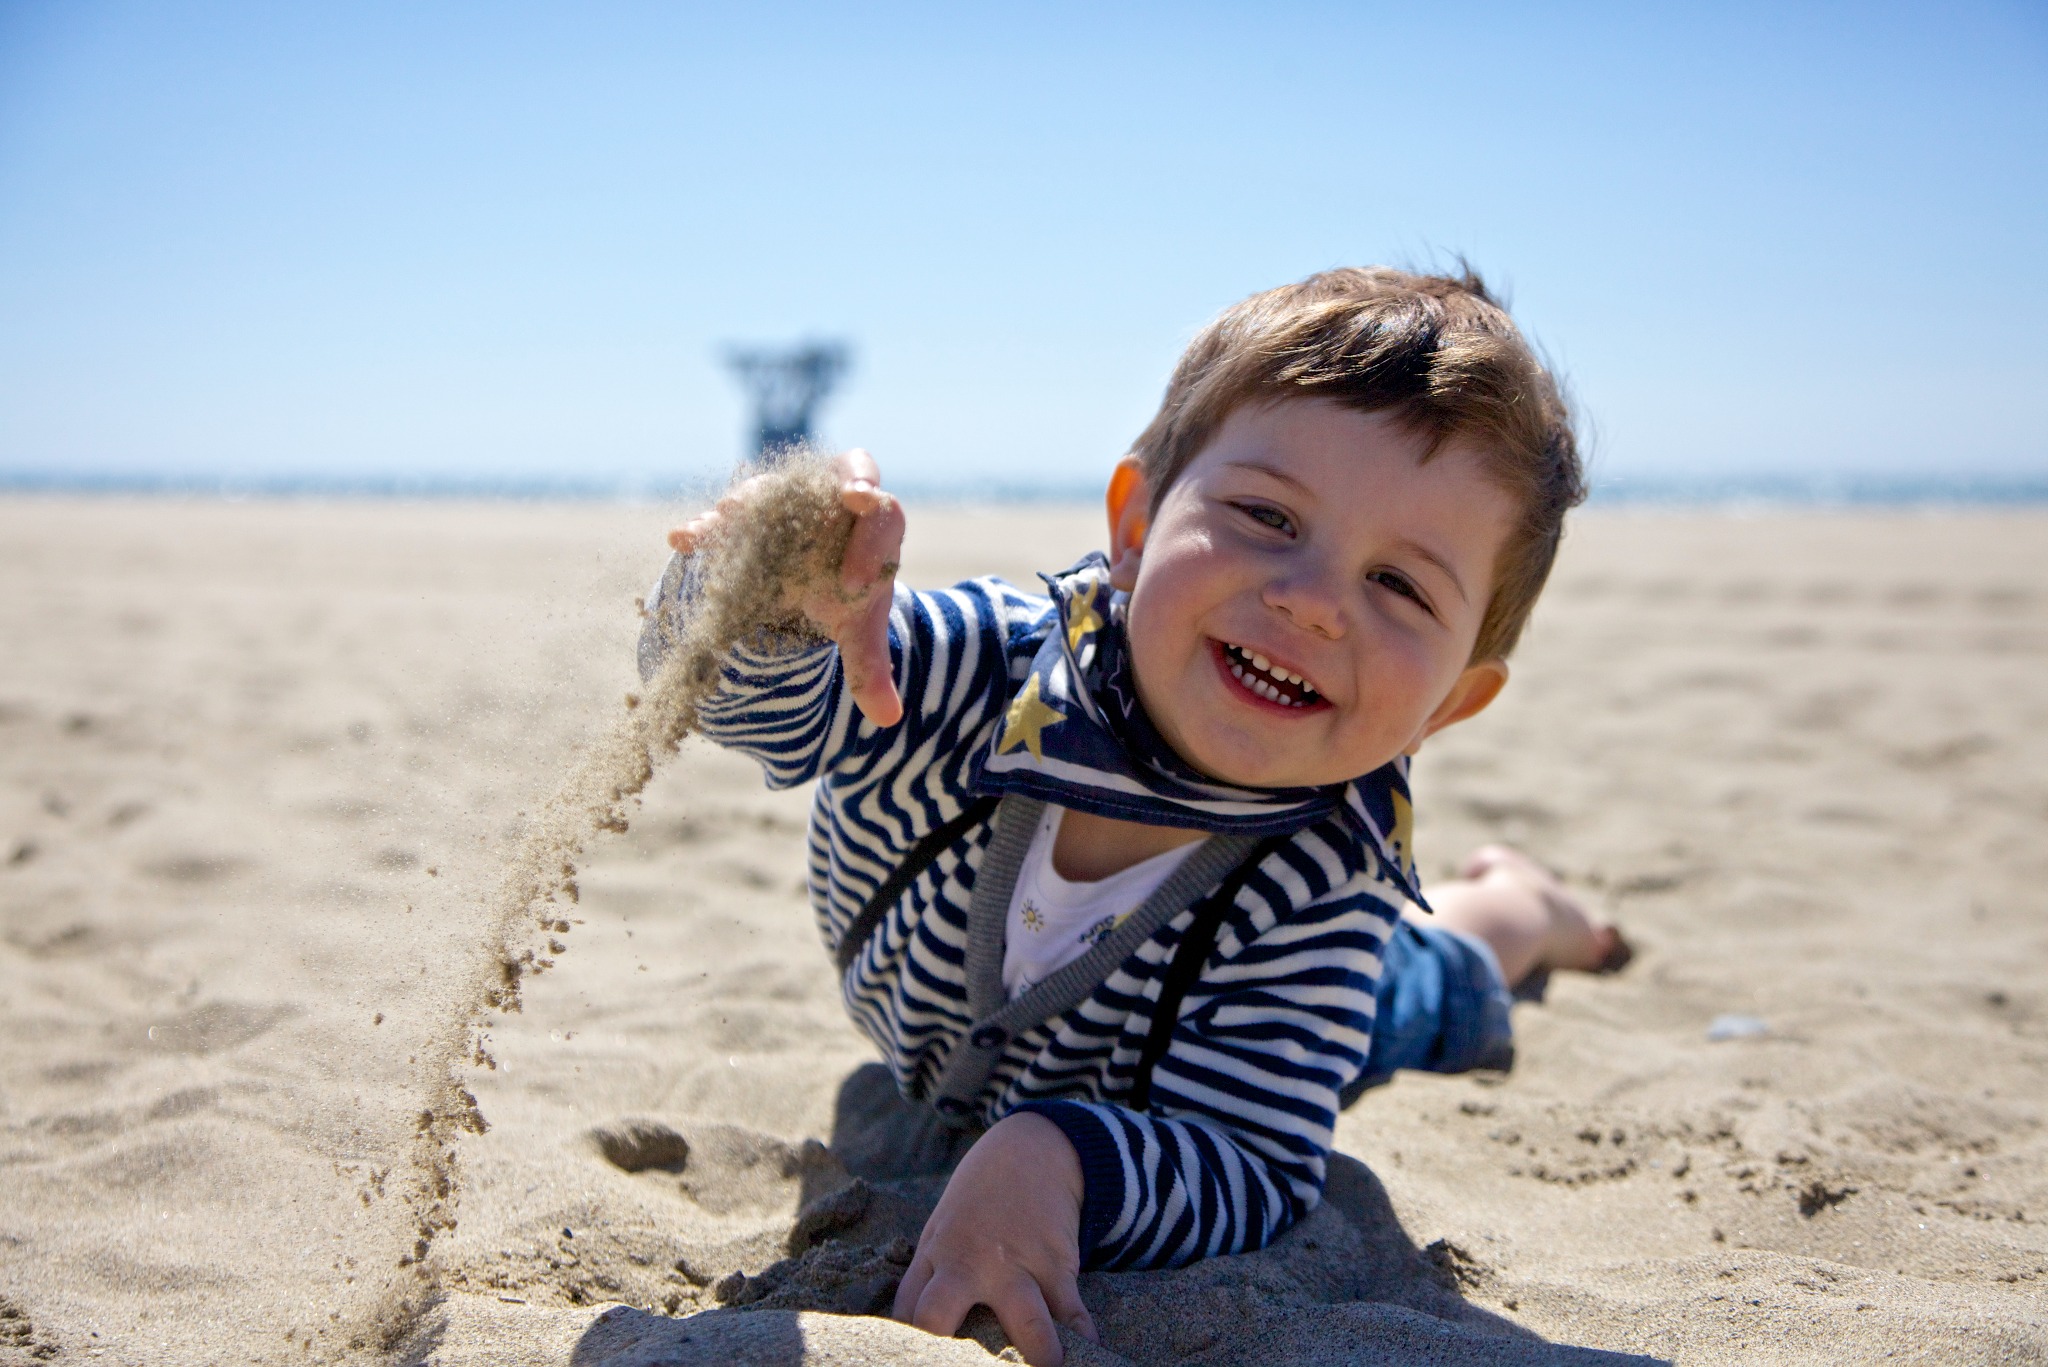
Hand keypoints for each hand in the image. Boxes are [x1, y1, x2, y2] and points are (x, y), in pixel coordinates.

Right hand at [665, 448, 905, 725]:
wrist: (808, 574)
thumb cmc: (845, 590)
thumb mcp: (858, 630)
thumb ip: (871, 668)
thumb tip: (889, 719)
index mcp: (871, 520)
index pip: (882, 513)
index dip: (873, 539)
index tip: (856, 582)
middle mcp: (830, 498)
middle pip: (834, 478)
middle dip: (819, 496)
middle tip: (814, 514)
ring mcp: (785, 500)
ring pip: (771, 492)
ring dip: (749, 505)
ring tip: (727, 518)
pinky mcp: (743, 513)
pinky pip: (722, 517)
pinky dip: (703, 528)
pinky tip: (682, 541)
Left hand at [894, 1112, 1098, 1366]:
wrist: (1029, 1152)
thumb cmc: (976, 1206)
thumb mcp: (938, 1234)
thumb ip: (923, 1285)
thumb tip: (907, 1336)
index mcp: (935, 1258)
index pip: (910, 1314)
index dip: (914, 1347)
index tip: (929, 1362)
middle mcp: (968, 1264)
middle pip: (939, 1313)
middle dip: (949, 1353)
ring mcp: (1016, 1266)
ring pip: (1026, 1324)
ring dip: (1037, 1356)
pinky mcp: (1056, 1264)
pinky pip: (1072, 1313)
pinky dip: (1082, 1338)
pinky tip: (1089, 1353)